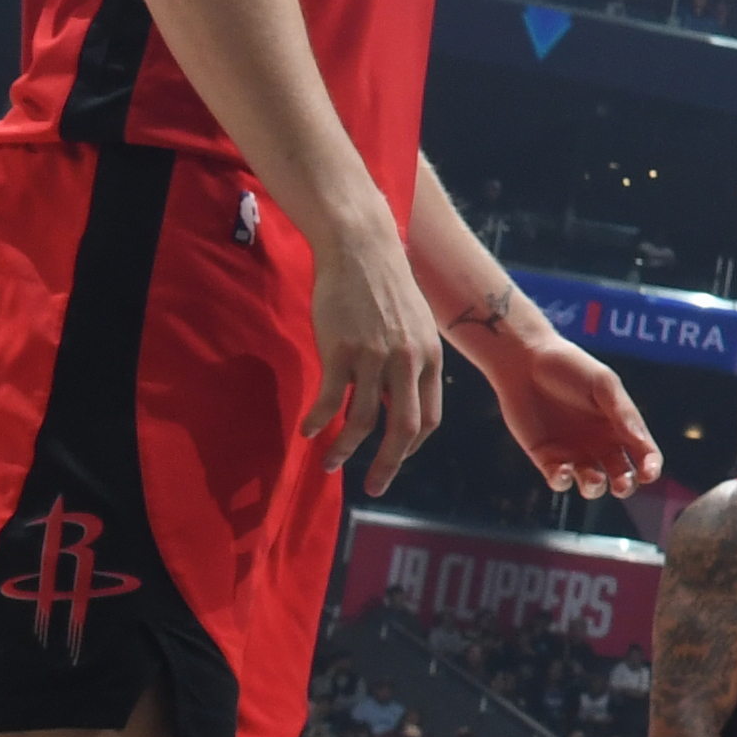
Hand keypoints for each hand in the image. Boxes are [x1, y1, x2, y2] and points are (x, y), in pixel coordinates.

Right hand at [302, 220, 450, 488]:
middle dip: (388, 465)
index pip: (429, 418)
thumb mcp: (414, 325)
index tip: (394, 460)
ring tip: (329, 465)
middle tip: (374, 489)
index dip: (411, 446)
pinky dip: (319, 421)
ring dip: (344, 450)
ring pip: (362, 420)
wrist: (362, 248)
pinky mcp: (342, 350)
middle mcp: (408, 362)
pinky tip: (307, 431)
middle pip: (404, 429)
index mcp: (429, 359)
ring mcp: (375, 357)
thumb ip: (412, 361)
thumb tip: (400, 398)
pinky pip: (330, 399)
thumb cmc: (385, 287)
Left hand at [473, 308, 663, 498]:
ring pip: (591, 483)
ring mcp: (574, 452)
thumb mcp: (603, 385)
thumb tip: (641, 440)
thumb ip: (622, 412)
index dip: (650, 466)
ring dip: (594, 487)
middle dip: (625, 485)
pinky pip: (559, 479)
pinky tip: (563, 470)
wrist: (525, 363)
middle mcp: (600, 443)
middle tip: (622, 486)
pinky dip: (563, 481)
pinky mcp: (546, 457)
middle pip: (620, 474)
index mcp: (620, 425)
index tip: (649, 473)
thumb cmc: (570, 368)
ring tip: (593, 479)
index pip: (643, 452)